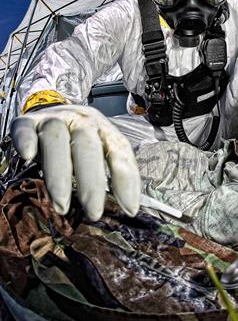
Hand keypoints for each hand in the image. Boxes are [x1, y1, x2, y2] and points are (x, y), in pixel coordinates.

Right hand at [10, 105, 140, 220]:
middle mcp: (81, 120)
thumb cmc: (78, 139)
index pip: (119, 151)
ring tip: (61, 206)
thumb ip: (110, 171)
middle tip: (94, 213)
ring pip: (56, 140)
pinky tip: (28, 157)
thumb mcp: (99, 149)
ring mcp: (53, 118)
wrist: (50, 108)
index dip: (126, 180)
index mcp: (104, 128)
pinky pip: (25, 129)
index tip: (130, 209)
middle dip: (92, 183)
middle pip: (87, 147)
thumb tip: (126, 208)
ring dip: (59, 175)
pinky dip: (26, 141)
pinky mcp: (27, 122)